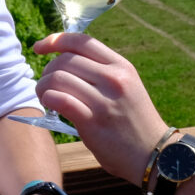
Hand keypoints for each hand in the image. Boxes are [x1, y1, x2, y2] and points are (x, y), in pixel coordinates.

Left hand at [32, 31, 168, 188]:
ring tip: (46, 97)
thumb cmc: (135, 121)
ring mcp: (104, 100)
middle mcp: (114, 79)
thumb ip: (102, 73)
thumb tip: (65, 62)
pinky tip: (49, 105)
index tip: (40, 47)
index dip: (55, 40)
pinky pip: (59, 100)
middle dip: (47, 70)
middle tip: (46, 85)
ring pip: (57, 78)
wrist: (155, 154)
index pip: (82, 41)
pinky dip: (48, 99)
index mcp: (121, 66)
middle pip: (65, 60)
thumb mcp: (127, 86)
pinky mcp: (93, 121)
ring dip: (43, 87)